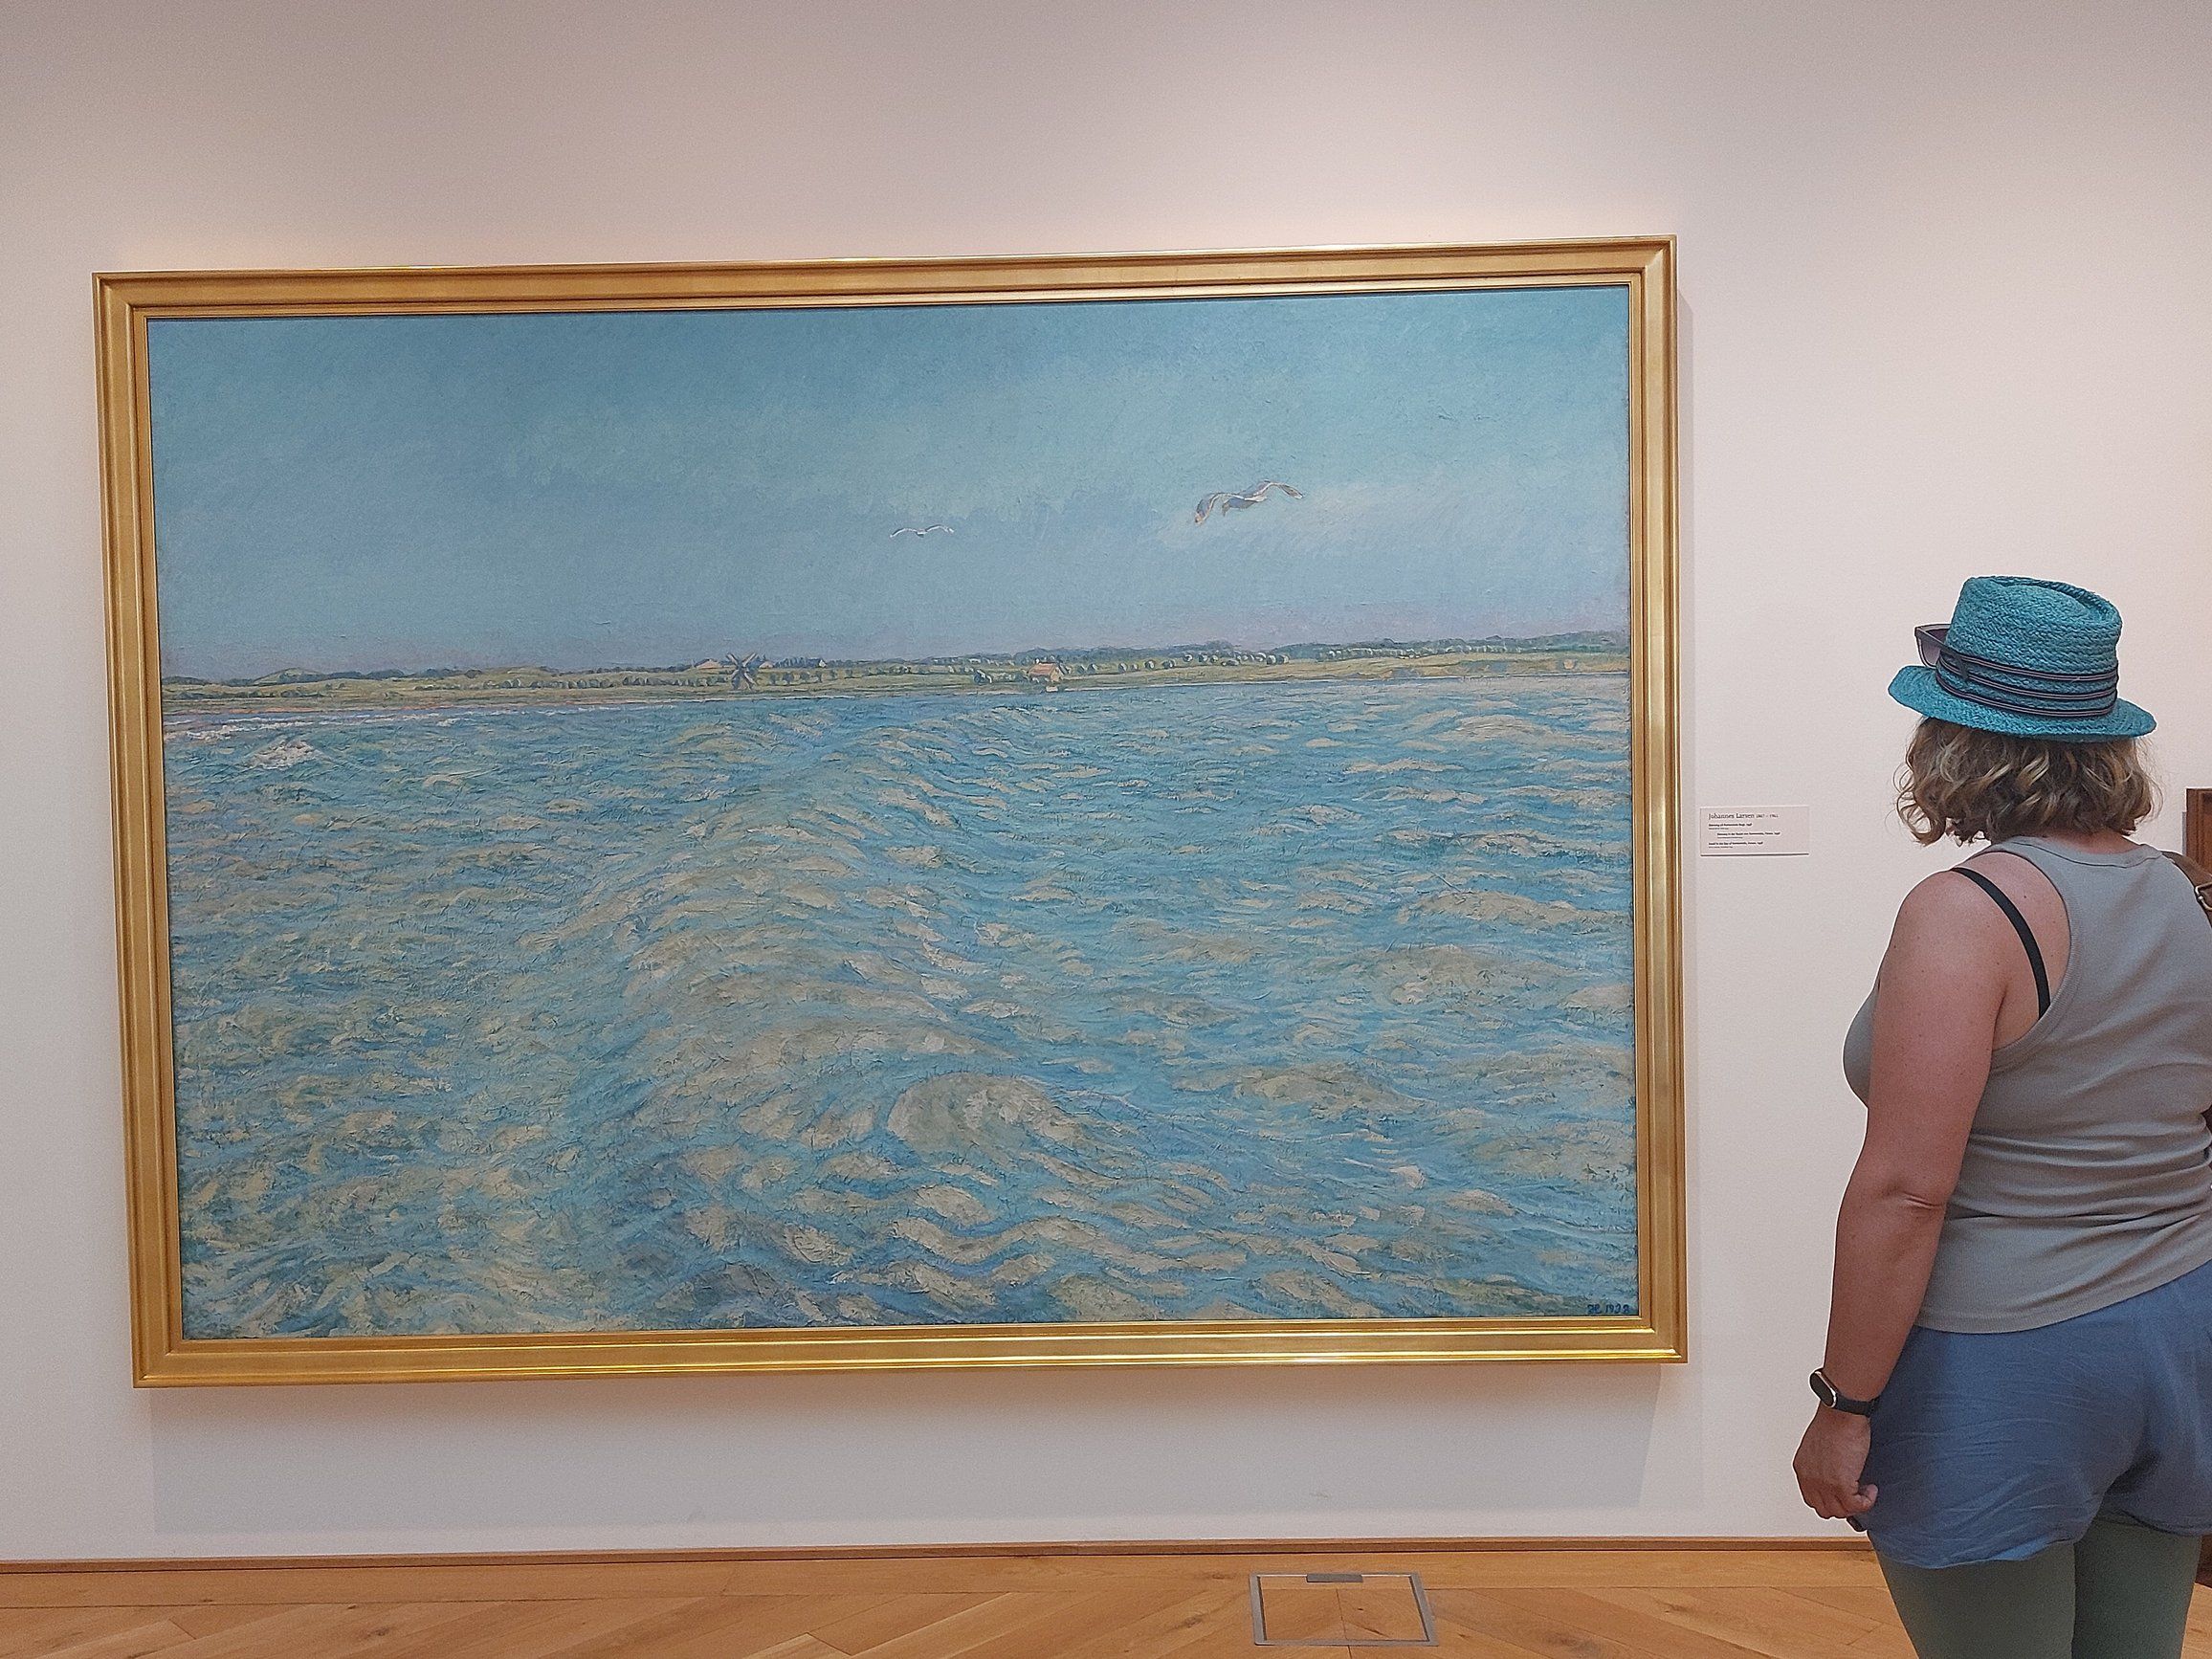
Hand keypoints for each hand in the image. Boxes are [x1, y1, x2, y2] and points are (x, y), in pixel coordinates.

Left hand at [1793, 1406, 1875, 1520]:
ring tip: (1865, 1490)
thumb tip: (1835, 1474)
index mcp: (1802, 1468)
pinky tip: (1871, 1489)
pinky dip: (1867, 1502)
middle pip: (1825, 1509)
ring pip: (1840, 1511)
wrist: (1841, 1414)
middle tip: (1857, 1495)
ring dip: (1856, 1505)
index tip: (1843, 1496)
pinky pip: (1855, 1507)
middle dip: (1843, 1506)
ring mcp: (1823, 1483)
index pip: (1812, 1499)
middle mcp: (1809, 1478)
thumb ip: (1821, 1464)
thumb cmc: (1834, 1422)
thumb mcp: (1818, 1447)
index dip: (1830, 1501)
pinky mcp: (1840, 1485)